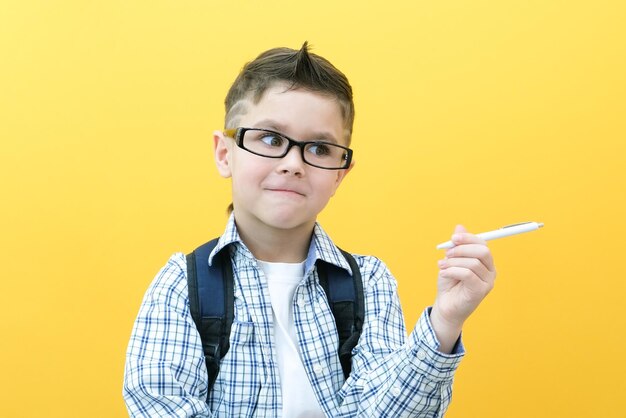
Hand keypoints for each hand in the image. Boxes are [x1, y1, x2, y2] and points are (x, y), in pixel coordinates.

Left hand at [430, 225, 496, 352]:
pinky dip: (452, 271)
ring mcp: (487, 282)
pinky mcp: (480, 291)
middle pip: (483, 251)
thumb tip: (459, 226)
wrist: (445, 306)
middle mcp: (490, 271)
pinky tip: (443, 273)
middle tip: (447, 253)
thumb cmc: (449, 283)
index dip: (468, 238)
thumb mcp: (451, 261)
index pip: (483, 244)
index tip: (453, 238)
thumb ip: (457, 245)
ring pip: (473, 263)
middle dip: (462, 249)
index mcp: (485, 262)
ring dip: (453, 262)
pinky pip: (468, 274)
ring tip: (441, 267)